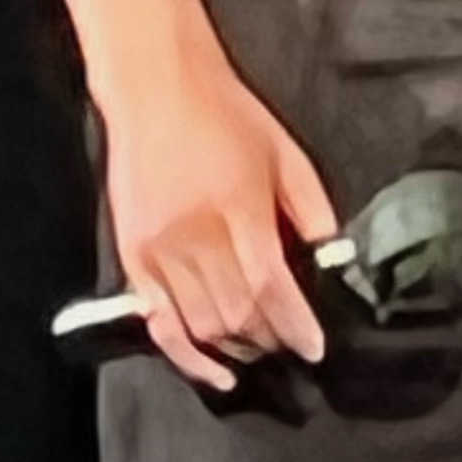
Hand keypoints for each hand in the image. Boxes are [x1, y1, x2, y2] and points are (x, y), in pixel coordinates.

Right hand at [98, 22, 337, 391]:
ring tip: (259, 351)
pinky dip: (186, 355)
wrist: (157, 89)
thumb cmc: (227, 115)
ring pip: (201, 324)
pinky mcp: (131, 257)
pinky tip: (212, 372)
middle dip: (270, 340)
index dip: (296, 327)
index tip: (314, 348)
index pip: (271, 288)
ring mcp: (159, 250)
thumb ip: (311, 208)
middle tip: (290, 345)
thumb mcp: (286, 151)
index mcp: (240, 208)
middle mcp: (196, 236)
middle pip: (237, 314)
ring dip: (235, 348)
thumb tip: (329, 258)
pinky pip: (158, 321)